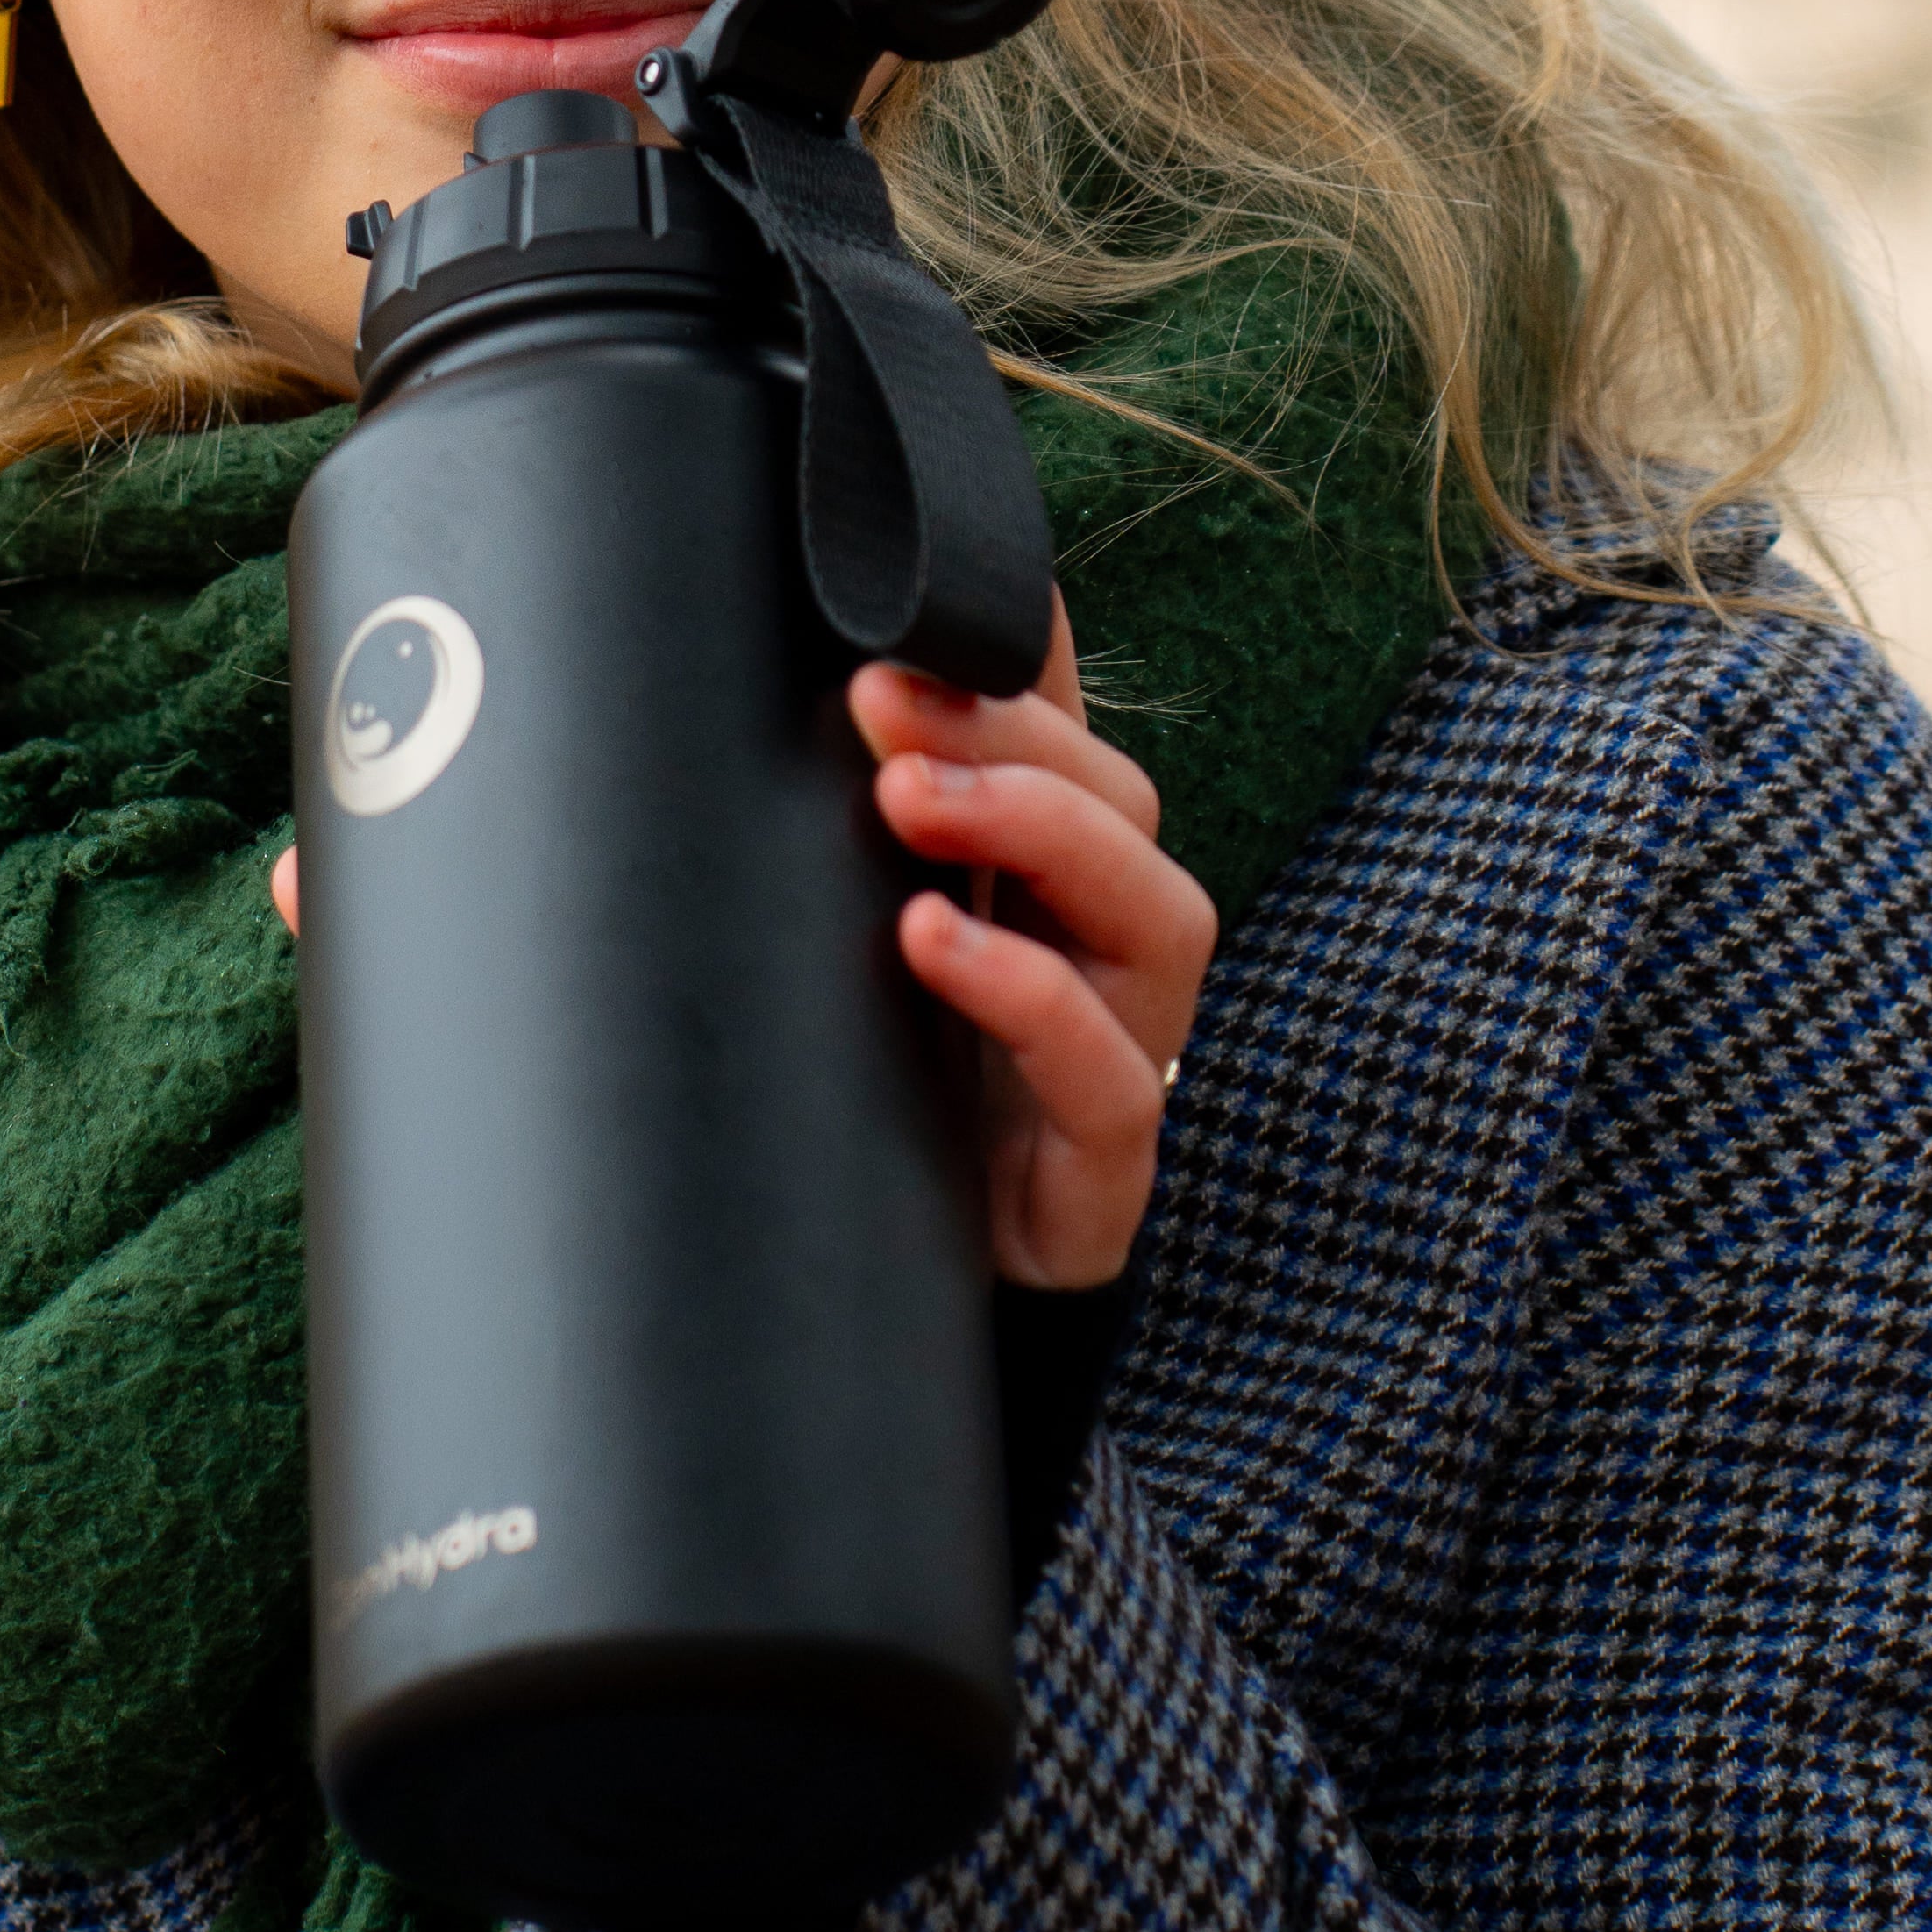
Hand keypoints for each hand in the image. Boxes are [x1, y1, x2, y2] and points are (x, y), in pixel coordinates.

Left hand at [852, 600, 1214, 1291]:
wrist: (848, 1306)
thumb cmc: (850, 1104)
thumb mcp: (825, 948)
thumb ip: (822, 831)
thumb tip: (772, 660)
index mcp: (1043, 883)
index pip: (1066, 739)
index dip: (1014, 671)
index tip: (893, 626)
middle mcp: (1101, 956)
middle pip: (1123, 808)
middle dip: (1010, 739)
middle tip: (881, 704)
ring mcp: (1120, 1064)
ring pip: (1159, 917)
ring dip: (1042, 835)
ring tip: (907, 797)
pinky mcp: (1102, 1184)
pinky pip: (1111, 1085)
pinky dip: (1031, 999)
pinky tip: (934, 944)